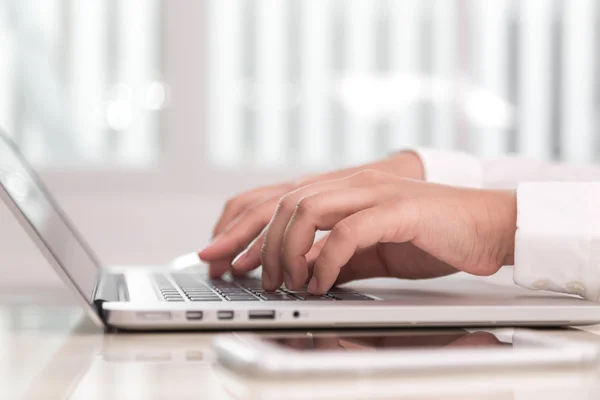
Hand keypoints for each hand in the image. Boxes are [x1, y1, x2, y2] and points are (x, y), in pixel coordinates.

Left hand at [198, 152, 423, 277]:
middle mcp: (352, 184)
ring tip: (285, 282)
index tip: (219, 256)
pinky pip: (349, 232)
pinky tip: (322, 283)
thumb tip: (301, 275)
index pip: (277, 198)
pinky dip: (327, 260)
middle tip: (243, 275)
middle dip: (252, 240)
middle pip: (283, 202)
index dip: (241, 225)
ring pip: (308, 209)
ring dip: (287, 250)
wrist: (485, 225)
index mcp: (342, 190)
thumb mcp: (370, 249)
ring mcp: (374, 193)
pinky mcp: (398, 210)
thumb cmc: (429, 235)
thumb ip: (335, 256)